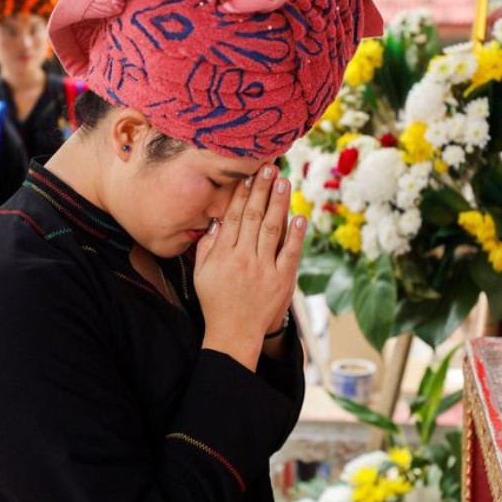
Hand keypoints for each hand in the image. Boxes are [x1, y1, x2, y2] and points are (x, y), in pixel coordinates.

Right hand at [194, 165, 306, 369]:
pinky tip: (299, 217)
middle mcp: (243, 258)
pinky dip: (295, 235)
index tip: (249, 174)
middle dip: (262, 190)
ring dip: (279, 204)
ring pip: (272, 229)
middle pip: (253, 216)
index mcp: (222, 254)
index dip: (242, 193)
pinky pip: (289, 254)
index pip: (233, 216)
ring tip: (284, 182)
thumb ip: (207, 246)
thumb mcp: (202, 273)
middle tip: (270, 167)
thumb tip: (217, 220)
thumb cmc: (215, 301)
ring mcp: (263, 269)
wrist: (233, 333)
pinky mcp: (281, 282)